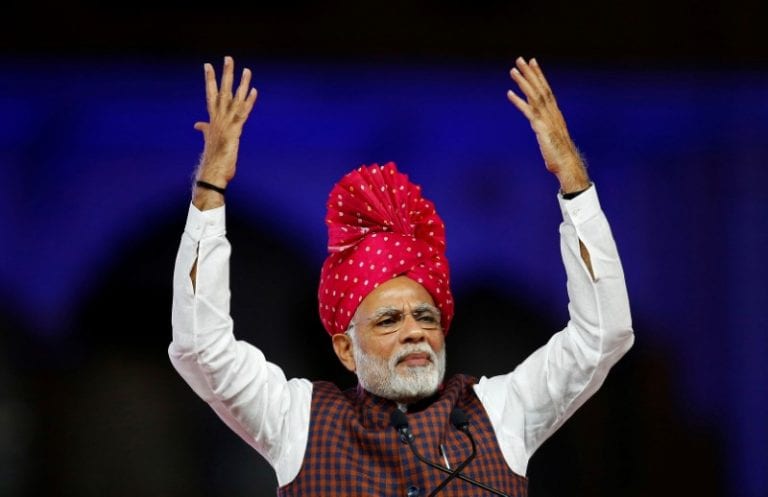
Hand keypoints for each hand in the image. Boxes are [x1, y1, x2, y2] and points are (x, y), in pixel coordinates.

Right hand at [192, 56, 257, 207]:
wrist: (212, 173)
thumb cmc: (212, 159)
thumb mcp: (209, 140)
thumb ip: (205, 129)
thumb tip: (197, 124)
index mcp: (212, 120)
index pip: (210, 95)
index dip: (209, 80)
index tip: (208, 65)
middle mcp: (218, 119)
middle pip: (222, 91)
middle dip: (225, 74)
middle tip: (228, 58)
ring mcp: (226, 124)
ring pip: (234, 99)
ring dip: (242, 84)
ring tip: (247, 69)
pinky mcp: (235, 132)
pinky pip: (243, 114)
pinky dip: (249, 102)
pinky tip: (254, 91)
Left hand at [507, 57, 588, 193]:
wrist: (568, 165)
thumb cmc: (561, 157)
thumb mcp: (552, 141)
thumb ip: (547, 135)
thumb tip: (544, 136)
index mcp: (555, 114)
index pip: (546, 90)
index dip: (539, 76)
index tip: (532, 63)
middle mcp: (552, 113)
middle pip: (540, 88)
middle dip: (530, 73)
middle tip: (521, 59)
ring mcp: (547, 119)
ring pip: (534, 96)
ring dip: (523, 82)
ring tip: (513, 70)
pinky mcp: (541, 128)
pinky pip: (529, 111)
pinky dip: (519, 101)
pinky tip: (509, 93)